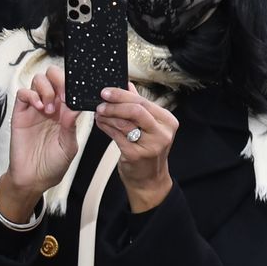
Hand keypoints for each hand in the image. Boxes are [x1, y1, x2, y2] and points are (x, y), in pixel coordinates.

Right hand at [0, 66, 81, 223]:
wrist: (33, 179)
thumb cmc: (52, 165)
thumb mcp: (69, 146)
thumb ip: (71, 125)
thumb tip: (75, 106)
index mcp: (65, 113)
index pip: (69, 88)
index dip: (72, 85)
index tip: (75, 93)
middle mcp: (51, 107)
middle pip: (53, 77)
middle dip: (59, 80)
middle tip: (61, 95)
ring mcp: (35, 109)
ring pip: (38, 81)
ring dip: (46, 89)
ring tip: (49, 108)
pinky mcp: (20, 114)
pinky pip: (23, 94)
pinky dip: (31, 95)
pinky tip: (38, 107)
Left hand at [97, 85, 180, 211]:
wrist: (149, 180)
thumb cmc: (148, 152)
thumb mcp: (149, 127)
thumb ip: (139, 106)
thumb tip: (127, 86)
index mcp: (167, 121)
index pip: (143, 102)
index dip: (123, 95)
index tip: (107, 91)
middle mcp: (162, 133)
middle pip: (136, 110)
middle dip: (115, 104)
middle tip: (101, 102)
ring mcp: (150, 145)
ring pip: (125, 123)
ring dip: (108, 116)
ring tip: (98, 113)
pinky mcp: (136, 155)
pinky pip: (117, 136)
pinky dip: (106, 127)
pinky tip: (100, 123)